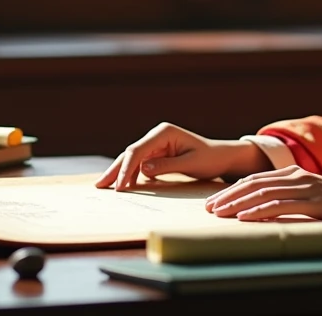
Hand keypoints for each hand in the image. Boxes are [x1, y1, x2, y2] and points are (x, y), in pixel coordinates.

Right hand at [93, 123, 271, 190]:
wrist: (221, 156)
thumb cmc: (210, 158)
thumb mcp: (190, 164)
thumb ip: (167, 166)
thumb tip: (143, 169)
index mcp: (164, 132)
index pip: (138, 151)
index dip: (126, 169)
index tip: (119, 187)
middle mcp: (157, 135)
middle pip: (130, 153)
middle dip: (115, 170)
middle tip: (100, 186)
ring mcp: (156, 144)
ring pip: (132, 159)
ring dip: (119, 172)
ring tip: (104, 187)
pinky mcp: (158, 153)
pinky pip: (140, 164)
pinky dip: (130, 174)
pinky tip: (122, 185)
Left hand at [204, 166, 321, 225]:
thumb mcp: (308, 196)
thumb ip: (287, 196)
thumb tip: (259, 209)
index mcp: (292, 172)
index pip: (254, 178)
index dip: (231, 190)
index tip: (213, 201)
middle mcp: (296, 176)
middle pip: (254, 184)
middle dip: (228, 196)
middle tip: (209, 208)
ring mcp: (305, 187)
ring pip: (263, 193)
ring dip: (238, 204)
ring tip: (220, 213)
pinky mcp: (313, 201)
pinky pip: (282, 205)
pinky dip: (261, 211)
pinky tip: (246, 218)